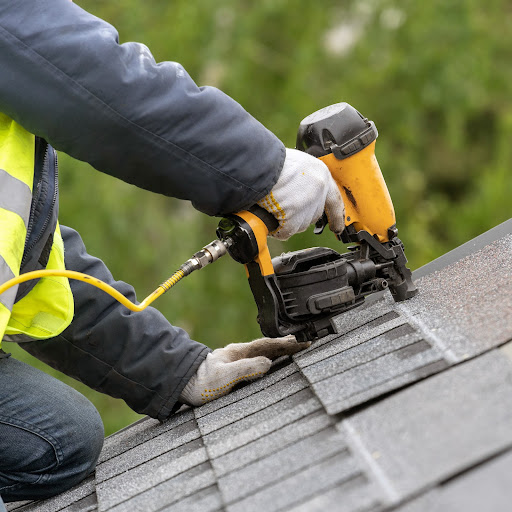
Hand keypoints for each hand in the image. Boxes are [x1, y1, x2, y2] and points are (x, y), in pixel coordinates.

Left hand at [179, 335, 309, 405]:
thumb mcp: (223, 377)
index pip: (269, 345)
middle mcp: (239, 354)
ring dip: (280, 351)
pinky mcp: (233, 370)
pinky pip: (257, 361)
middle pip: (268, 346)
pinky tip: (273, 362)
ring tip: (294, 349)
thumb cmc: (200, 383)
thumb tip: (268, 364)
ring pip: (263, 353)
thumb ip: (245, 369)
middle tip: (305, 342)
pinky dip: (270, 359)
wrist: (180, 385)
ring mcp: (236, 361)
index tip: (304, 342)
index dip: (287, 344)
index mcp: (239, 352)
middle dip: (287, 344)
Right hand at [257, 148, 344, 239]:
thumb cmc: (272, 160)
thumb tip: (298, 192)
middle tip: (283, 209)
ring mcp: (307, 204)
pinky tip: (269, 217)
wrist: (260, 163)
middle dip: (299, 216)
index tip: (338, 227)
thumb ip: (303, 179)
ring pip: (300, 225)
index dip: (336, 215)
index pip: (334, 200)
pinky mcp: (294, 216)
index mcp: (321, 174)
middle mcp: (318, 190)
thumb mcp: (296, 164)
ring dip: (286, 222)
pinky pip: (286, 231)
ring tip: (271, 207)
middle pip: (313, 215)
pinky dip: (277, 229)